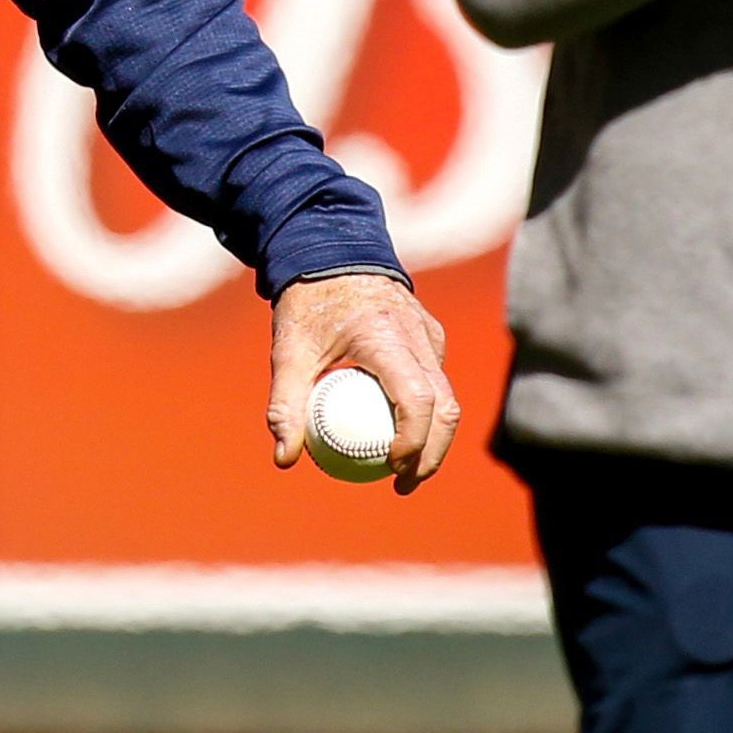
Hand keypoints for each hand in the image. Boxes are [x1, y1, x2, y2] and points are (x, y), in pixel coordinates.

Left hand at [269, 273, 458, 495]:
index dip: (413, 442)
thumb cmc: (307, 303)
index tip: (391, 469)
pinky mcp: (431, 334)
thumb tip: (284, 459)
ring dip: (433, 437)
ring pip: (447, 396)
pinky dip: (426, 411)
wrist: (331, 248)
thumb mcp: (288, 352)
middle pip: (445, 407)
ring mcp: (430, 334)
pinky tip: (398, 432)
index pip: (417, 400)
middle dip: (433, 453)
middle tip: (403, 483)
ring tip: (403, 468)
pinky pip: (436, 380)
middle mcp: (419, 335)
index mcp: (387, 337)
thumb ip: (285, 405)